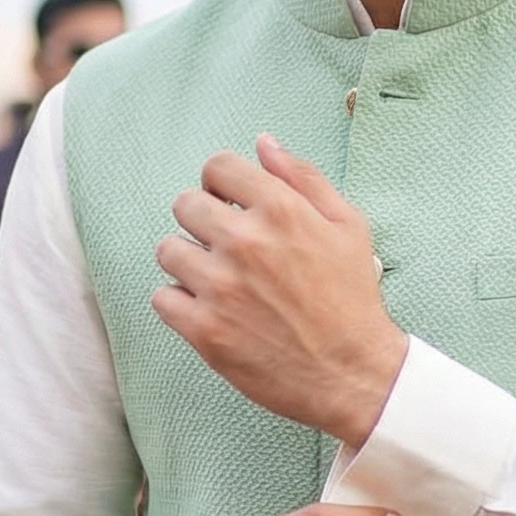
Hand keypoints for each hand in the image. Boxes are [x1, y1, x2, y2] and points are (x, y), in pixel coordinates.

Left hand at [154, 136, 408, 447]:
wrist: (353, 372)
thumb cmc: (353, 297)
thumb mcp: (347, 225)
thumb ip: (303, 177)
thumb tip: (263, 143)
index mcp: (280, 208)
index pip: (218, 167)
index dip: (219, 182)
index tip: (226, 201)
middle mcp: (245, 241)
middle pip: (185, 204)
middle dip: (202, 220)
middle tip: (225, 245)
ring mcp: (220, 287)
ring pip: (168, 251)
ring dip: (188, 261)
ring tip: (218, 280)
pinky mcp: (205, 330)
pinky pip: (162, 298)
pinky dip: (180, 303)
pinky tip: (209, 310)